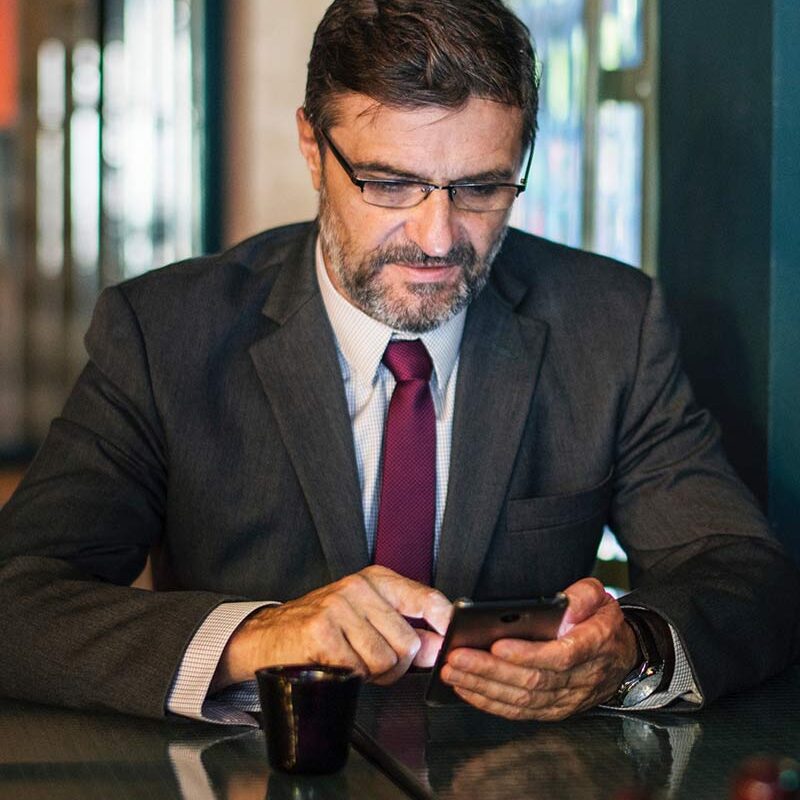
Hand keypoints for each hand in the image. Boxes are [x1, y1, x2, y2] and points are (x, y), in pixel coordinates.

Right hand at [213, 565, 451, 689]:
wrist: (269, 636)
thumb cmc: (325, 629)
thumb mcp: (368, 619)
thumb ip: (406, 630)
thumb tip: (437, 648)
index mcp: (376, 580)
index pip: (425, 598)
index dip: (444, 623)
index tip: (451, 639)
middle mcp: (359, 587)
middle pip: (408, 642)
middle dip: (397, 666)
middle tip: (374, 664)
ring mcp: (339, 606)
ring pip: (386, 659)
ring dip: (373, 674)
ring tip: (353, 662)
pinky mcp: (322, 631)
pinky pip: (358, 669)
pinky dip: (351, 676)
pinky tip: (336, 664)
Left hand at [439, 577, 637, 719]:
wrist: (621, 656)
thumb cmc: (601, 622)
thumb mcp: (601, 597)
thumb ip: (583, 595)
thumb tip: (563, 605)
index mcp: (594, 646)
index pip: (559, 657)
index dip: (528, 654)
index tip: (497, 644)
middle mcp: (580, 678)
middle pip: (532, 681)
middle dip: (490, 670)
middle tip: (457, 656)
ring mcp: (566, 699)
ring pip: (522, 700)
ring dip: (483, 687)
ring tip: (453, 671)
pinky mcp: (553, 710)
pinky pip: (519, 712)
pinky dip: (489, 702)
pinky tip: (466, 689)